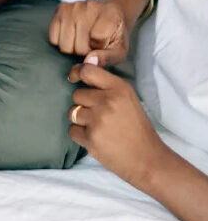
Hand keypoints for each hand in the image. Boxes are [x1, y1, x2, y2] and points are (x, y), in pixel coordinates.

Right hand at [48, 0, 128, 66]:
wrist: (108, 13)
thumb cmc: (113, 34)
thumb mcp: (119, 50)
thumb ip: (107, 58)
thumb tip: (89, 63)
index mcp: (110, 14)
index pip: (96, 39)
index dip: (98, 49)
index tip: (102, 45)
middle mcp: (91, 6)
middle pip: (78, 46)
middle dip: (84, 51)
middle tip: (91, 44)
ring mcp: (74, 6)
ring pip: (64, 44)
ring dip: (72, 48)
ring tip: (82, 40)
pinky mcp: (61, 8)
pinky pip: (53, 38)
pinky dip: (61, 41)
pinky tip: (72, 35)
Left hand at [67, 63, 165, 190]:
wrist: (148, 160)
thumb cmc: (137, 127)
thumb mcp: (128, 98)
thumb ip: (107, 82)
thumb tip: (86, 60)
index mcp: (119, 89)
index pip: (87, 71)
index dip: (77, 73)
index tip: (74, 78)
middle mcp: (108, 102)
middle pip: (77, 94)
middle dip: (84, 104)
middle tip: (100, 115)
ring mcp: (98, 121)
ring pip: (73, 112)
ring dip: (82, 120)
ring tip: (100, 127)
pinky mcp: (91, 139)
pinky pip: (72, 131)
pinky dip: (81, 136)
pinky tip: (97, 139)